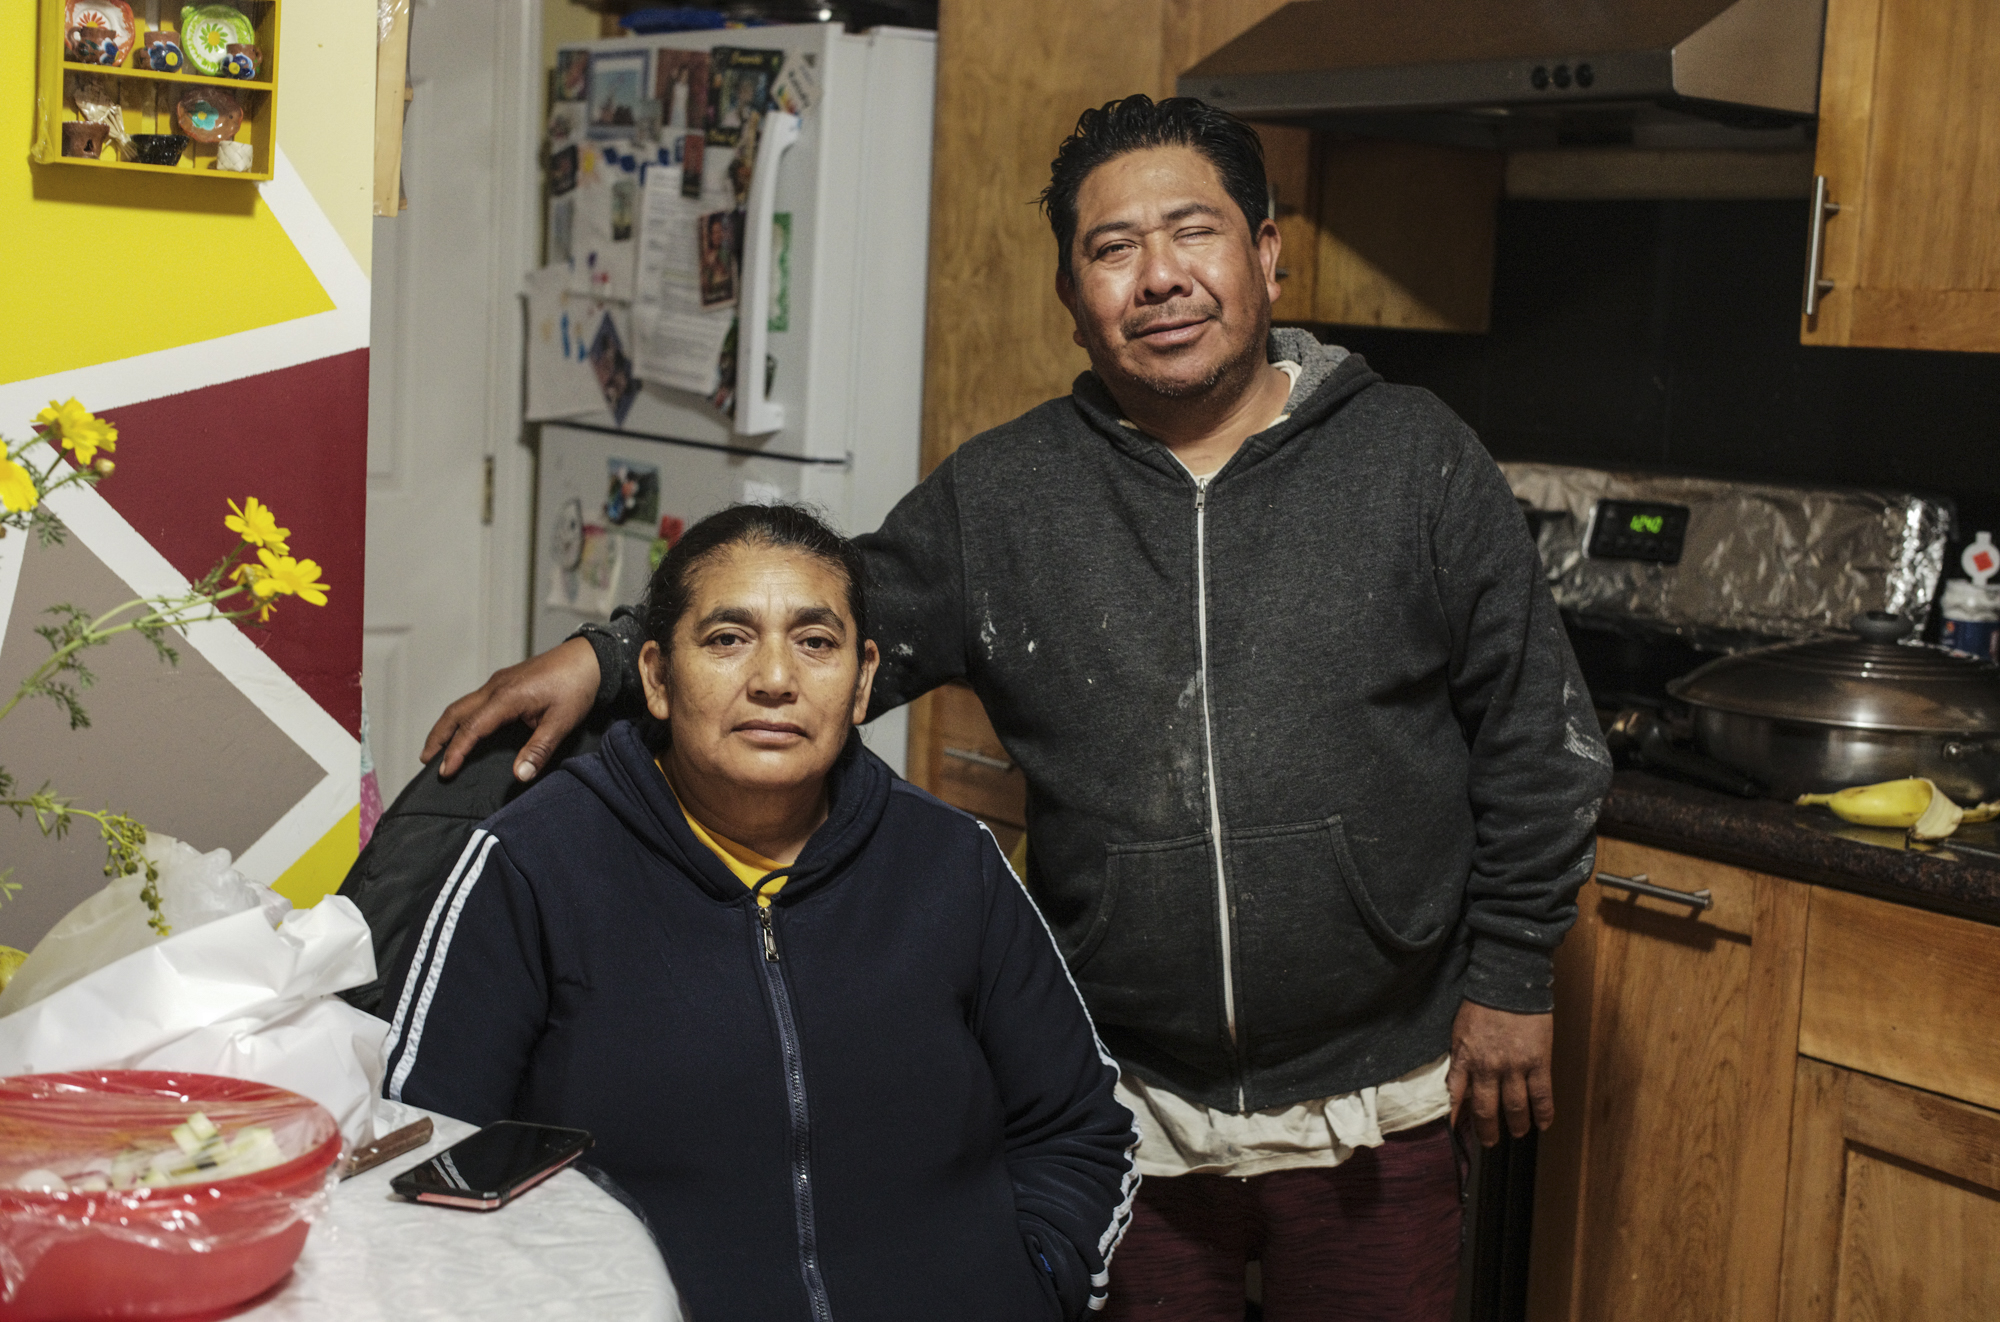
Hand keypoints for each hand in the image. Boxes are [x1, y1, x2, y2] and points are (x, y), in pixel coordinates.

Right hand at [420, 637, 600, 781]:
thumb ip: (539, 749)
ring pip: (463, 704)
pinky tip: (465, 728)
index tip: (445, 771)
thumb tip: (520, 775)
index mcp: (507, 697)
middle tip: (425, 760)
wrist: (590, 657)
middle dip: (438, 737)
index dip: (456, 751)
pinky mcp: (506, 681)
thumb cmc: (577, 685)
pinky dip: (462, 716)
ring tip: (438, 747)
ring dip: (447, 725)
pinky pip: (475, 700)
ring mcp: (499, 682)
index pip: (471, 728)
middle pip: (455, 712)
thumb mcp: (562, 722)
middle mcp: (496, 687)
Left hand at [1446, 1001, 1553, 1147]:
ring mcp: (1515, 1066)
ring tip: (1517, 1133)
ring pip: (1515, 1107)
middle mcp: (1488, 1067)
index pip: (1455, 1096)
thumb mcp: (1460, 1031)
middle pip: (1486, 1110)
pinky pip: (1542, 1095)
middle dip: (1488, 1131)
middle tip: (1490, 1142)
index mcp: (1466, 1058)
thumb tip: (1458, 1084)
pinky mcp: (1538, 1061)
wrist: (1509, 982)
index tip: (1455, 1133)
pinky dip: (1543, 1113)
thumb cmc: (1482, 1004)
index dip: (1455, 1118)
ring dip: (1517, 1124)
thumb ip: (1460, 1059)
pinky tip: (1543, 1124)